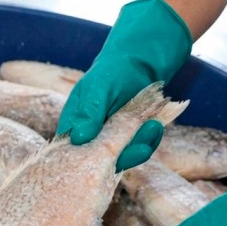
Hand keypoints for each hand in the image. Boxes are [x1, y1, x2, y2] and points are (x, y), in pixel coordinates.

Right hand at [57, 0, 192, 170]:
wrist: (139, 63)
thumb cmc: (112, 71)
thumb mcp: (97, 88)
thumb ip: (89, 112)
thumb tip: (78, 138)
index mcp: (73, 126)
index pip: (71, 153)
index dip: (84, 162)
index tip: (105, 160)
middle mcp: (89, 138)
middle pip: (99, 161)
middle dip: (122, 156)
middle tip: (141, 149)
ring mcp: (110, 142)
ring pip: (121, 157)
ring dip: (139, 148)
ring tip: (153, 127)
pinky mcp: (129, 141)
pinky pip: (137, 149)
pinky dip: (148, 142)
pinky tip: (155, 127)